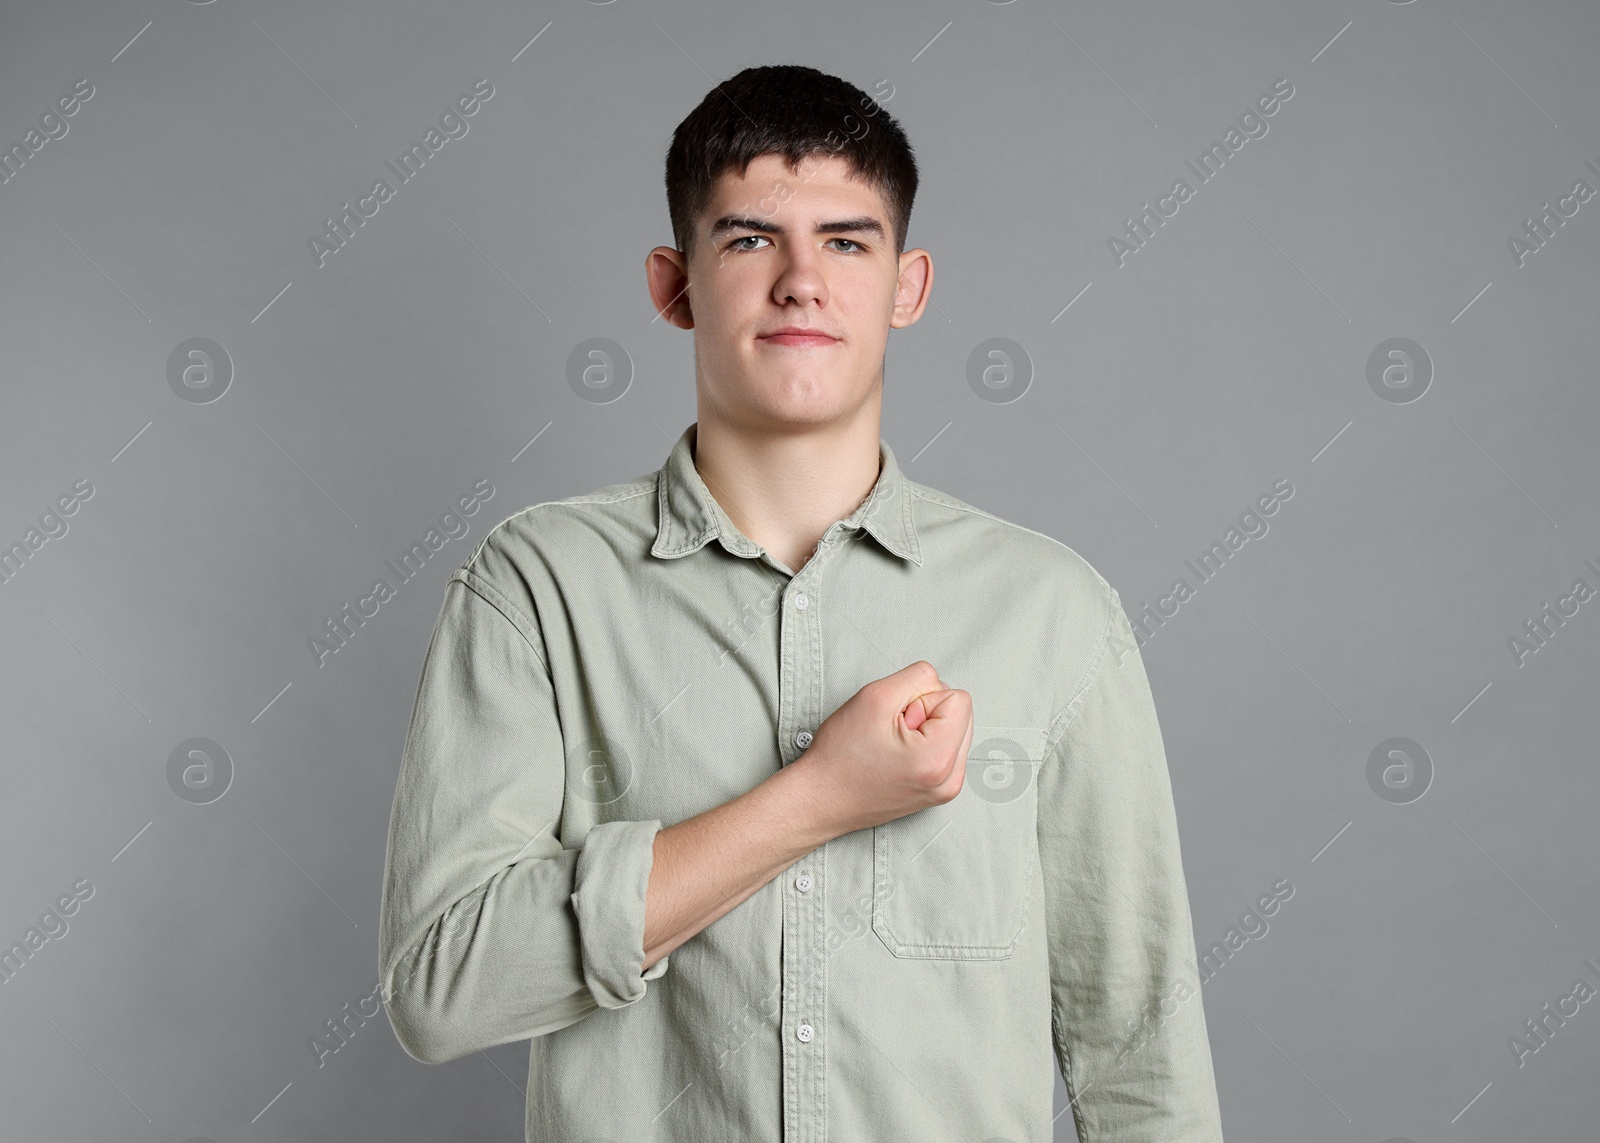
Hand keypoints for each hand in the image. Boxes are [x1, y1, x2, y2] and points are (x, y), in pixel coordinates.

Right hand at [795, 661, 973, 836]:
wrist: (821, 799)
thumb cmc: (840, 757)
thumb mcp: (876, 697)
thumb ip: (917, 678)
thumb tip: (938, 683)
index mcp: (939, 758)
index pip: (959, 698)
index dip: (922, 698)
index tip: (896, 720)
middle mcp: (950, 779)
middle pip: (960, 715)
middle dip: (926, 713)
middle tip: (891, 733)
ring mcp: (946, 788)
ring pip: (953, 730)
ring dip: (924, 728)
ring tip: (891, 745)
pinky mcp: (938, 791)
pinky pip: (945, 748)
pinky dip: (923, 744)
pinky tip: (895, 754)